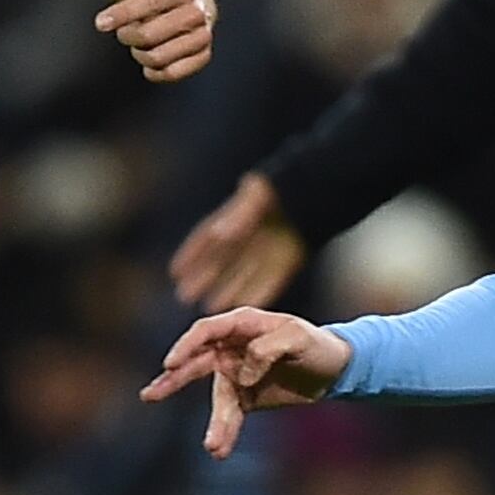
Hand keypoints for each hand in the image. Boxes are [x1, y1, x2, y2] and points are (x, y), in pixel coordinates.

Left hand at [98, 0, 214, 80]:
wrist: (196, 1)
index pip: (151, 2)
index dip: (123, 13)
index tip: (100, 23)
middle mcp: (197, 13)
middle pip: (149, 35)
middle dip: (128, 36)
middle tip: (124, 32)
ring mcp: (202, 36)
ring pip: (158, 58)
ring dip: (140, 54)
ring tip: (140, 45)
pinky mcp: (203, 55)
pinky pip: (171, 73)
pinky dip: (154, 71)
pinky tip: (150, 62)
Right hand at [143, 308, 352, 456]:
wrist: (336, 370)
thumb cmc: (318, 345)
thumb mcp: (299, 338)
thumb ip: (269, 348)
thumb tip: (242, 373)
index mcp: (243, 324)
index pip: (206, 331)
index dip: (186, 346)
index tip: (171, 363)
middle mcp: (233, 348)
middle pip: (196, 363)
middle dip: (173, 380)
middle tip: (150, 395)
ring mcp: (236, 374)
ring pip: (217, 398)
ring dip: (214, 422)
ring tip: (213, 446)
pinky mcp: (245, 397)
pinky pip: (230, 416)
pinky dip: (225, 432)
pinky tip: (219, 450)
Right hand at [170, 171, 307, 309]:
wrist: (319, 189)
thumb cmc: (283, 188)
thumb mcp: (258, 196)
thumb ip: (239, 216)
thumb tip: (220, 235)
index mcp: (237, 217)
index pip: (208, 238)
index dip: (192, 254)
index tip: (175, 271)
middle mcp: (250, 236)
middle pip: (223, 260)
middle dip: (204, 277)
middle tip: (184, 296)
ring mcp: (268, 249)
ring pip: (243, 273)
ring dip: (228, 289)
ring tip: (210, 306)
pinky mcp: (288, 259)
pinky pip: (271, 277)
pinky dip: (259, 290)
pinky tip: (245, 303)